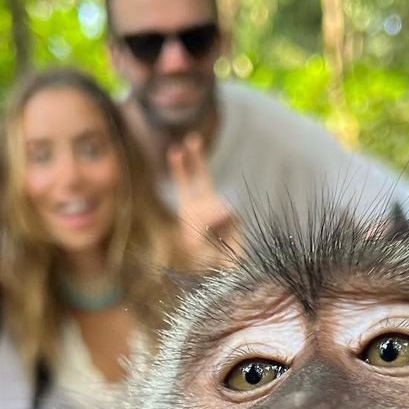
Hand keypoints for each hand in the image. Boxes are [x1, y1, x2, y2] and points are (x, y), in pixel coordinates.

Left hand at [168, 133, 239, 266]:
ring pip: (215, 199)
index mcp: (190, 209)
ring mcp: (221, 209)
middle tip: (191, 138)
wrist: (223, 270)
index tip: (174, 151)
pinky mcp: (234, 217)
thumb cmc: (203, 258)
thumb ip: (204, 222)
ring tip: (206, 223)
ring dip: (209, 214)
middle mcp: (205, 204)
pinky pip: (225, 212)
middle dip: (197, 157)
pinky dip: (219, 220)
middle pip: (201, 175)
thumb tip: (223, 206)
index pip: (185, 182)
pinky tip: (218, 231)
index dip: (180, 167)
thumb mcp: (194, 242)